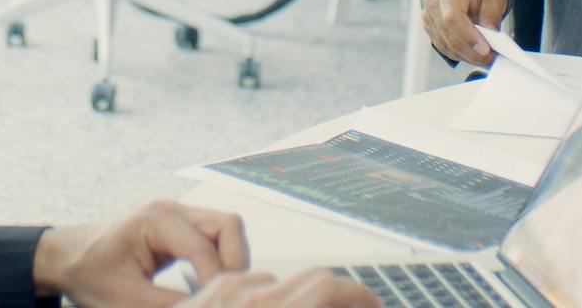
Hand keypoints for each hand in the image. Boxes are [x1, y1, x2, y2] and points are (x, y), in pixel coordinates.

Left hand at [33, 200, 248, 306]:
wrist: (66, 257)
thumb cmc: (88, 272)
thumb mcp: (126, 298)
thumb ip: (169, 305)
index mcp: (156, 220)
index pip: (205, 247)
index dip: (216, 281)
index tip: (215, 305)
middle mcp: (171, 210)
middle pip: (228, 225)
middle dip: (235, 263)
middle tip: (227, 296)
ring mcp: (177, 215)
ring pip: (226, 229)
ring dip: (230, 260)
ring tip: (219, 293)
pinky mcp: (178, 228)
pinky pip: (214, 237)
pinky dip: (219, 259)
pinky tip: (209, 285)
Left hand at [183, 268, 379, 306]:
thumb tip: (345, 307)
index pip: (329, 287)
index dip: (360, 295)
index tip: (373, 306)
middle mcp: (248, 299)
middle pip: (310, 277)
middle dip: (337, 294)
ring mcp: (225, 293)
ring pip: (279, 282)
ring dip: (298, 298)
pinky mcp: (208, 294)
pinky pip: (245, 283)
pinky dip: (262, 297)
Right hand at [421, 0, 509, 66]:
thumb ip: (491, 18)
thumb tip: (490, 41)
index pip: (452, 17)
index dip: (468, 37)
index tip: (485, 50)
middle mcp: (433, 1)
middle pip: (448, 34)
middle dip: (471, 52)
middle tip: (492, 60)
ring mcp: (428, 15)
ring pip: (445, 44)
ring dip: (466, 55)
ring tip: (486, 60)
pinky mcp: (430, 26)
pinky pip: (443, 45)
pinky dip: (459, 53)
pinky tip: (474, 55)